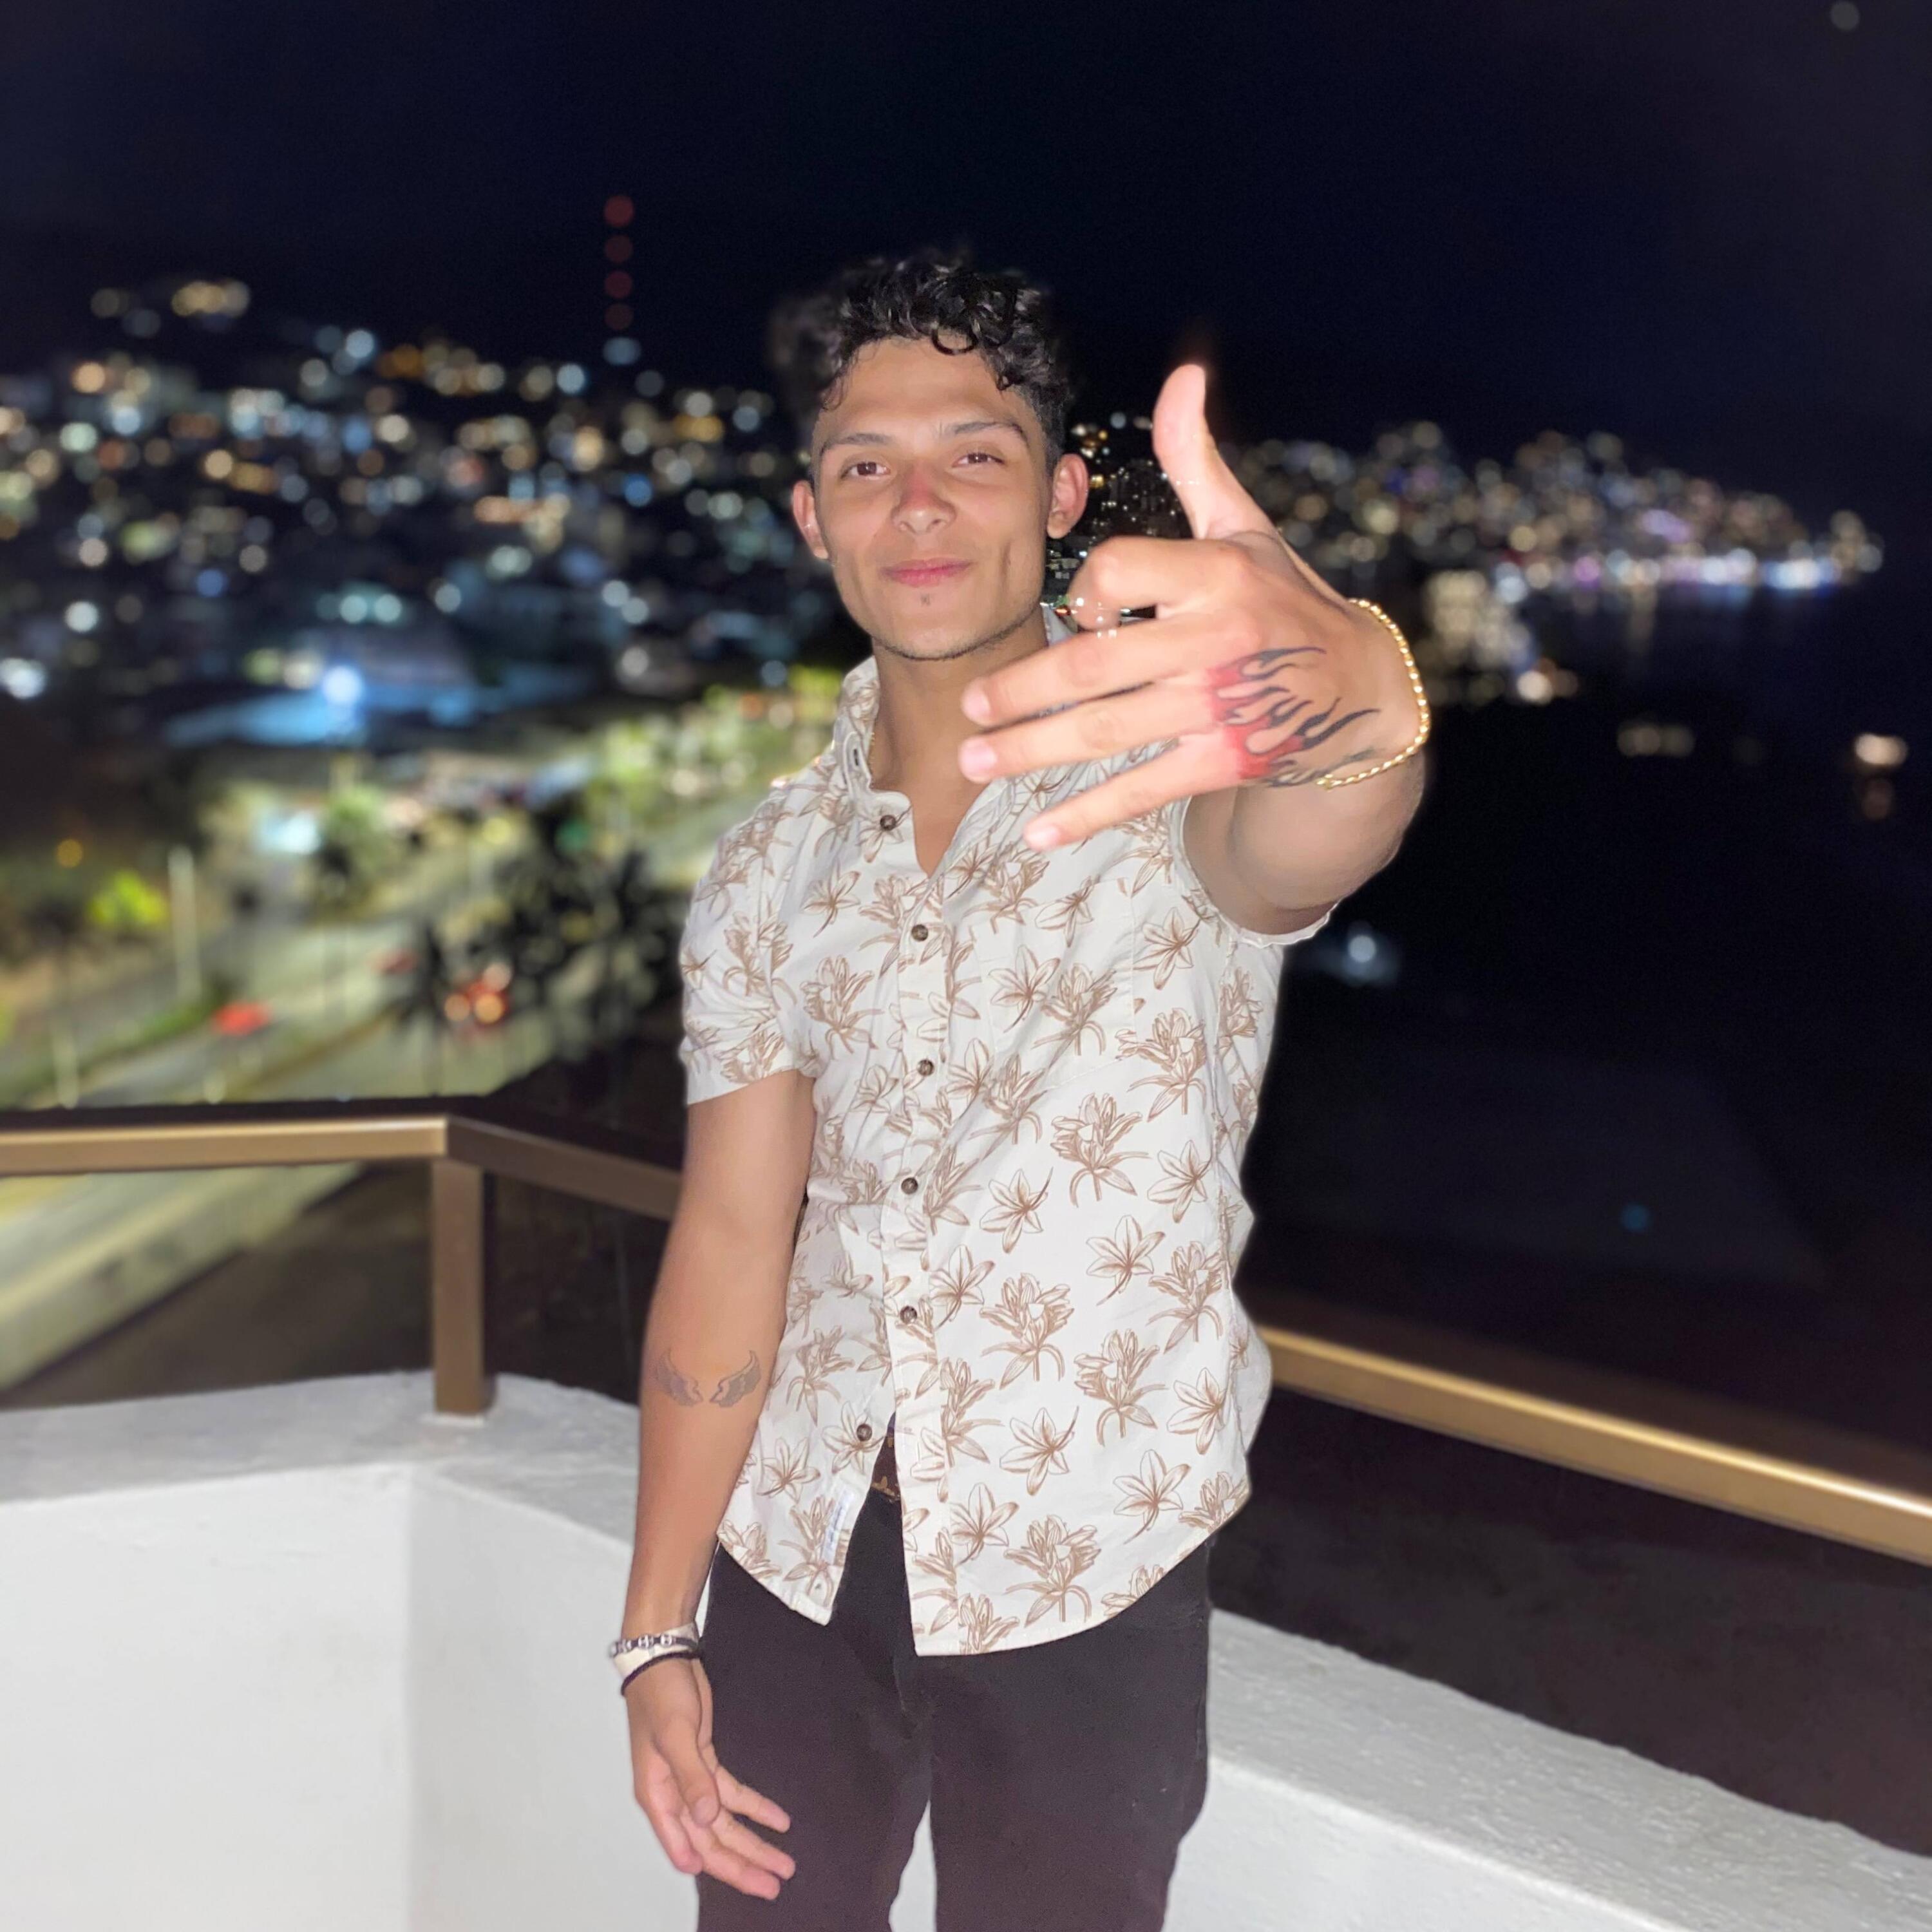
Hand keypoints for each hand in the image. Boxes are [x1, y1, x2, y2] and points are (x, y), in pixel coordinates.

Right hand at [625, 1655, 794, 1899]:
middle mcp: (675, 1797)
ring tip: (784, 1863)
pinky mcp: (707, 1762)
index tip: (749, 1882)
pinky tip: (780, 1821)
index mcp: (659, 1797)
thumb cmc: (662, 1696)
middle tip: (776, 1884)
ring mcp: (692, 1782)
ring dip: (753, 1843)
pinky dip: (756, 1808)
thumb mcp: (675, 1735)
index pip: (689, 1845)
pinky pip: (734, 1794)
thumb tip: (707, 1821)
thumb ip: (691, 1778)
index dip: (718, 1866)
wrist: (664, 1659)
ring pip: (725, 1823)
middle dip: (743, 1865)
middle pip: (711, 1841)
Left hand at [957, 362, 1415, 846]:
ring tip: (973, 763)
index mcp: (1217, 573)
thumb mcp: (1247, 527)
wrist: (1361, 692)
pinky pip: (1143, 789)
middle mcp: (1217, 640)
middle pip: (1097, 667)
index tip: (1074, 612)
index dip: (1084, 591)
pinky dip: (1088, 813)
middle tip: (966, 710)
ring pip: (1108, 733)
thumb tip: (1183, 374)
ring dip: (1032, 753)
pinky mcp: (1224, 762)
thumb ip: (1196, 460)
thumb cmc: (1285, 599)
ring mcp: (1219, 707)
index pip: (1122, 571)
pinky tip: (1037, 831)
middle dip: (1022, 691)